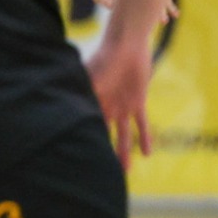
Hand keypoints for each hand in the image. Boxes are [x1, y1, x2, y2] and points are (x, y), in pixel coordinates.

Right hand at [85, 35, 152, 168]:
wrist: (127, 44)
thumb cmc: (104, 58)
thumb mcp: (93, 80)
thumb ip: (86, 97)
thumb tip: (70, 115)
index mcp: (90, 103)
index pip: (85, 127)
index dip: (82, 143)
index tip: (77, 161)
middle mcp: (104, 107)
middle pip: (102, 135)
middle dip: (100, 153)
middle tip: (99, 173)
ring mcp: (121, 106)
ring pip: (121, 135)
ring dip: (122, 152)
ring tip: (124, 171)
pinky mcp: (137, 102)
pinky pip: (141, 124)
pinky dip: (144, 138)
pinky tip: (147, 154)